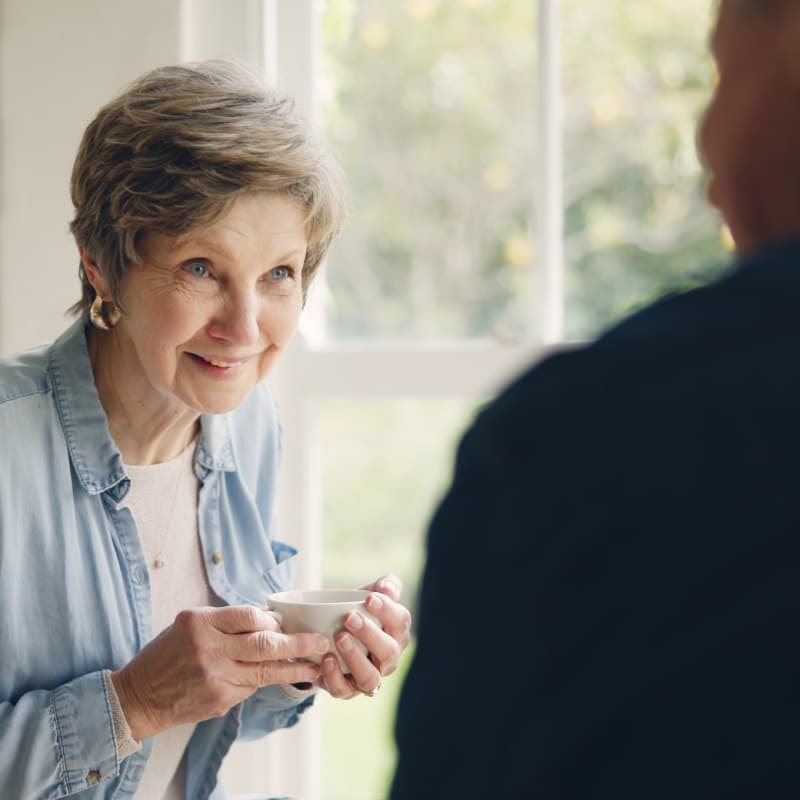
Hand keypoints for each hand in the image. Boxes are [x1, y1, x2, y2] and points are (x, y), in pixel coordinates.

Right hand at [111, 605, 328, 739]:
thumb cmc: (168, 654)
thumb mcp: (190, 625)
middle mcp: (208, 648)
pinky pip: (252, 686)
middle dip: (298, 643)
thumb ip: (226, 622)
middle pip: (264, 644)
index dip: (272, 620)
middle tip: (321, 642)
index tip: (288, 622)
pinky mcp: (219, 699)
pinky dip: (269, 679)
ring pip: (264, 670)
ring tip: (318, 665)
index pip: (248, 615)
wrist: (139, 696)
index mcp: (200, 623)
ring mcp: (215, 676)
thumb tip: (269, 620)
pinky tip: (288, 677)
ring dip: (295, 667)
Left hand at [320, 574, 411, 698]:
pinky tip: (326, 658)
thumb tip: (387, 588)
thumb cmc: (358, 611)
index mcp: (397, 633)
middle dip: (369, 634)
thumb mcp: (370, 593)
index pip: (401, 622)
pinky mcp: (348, 690)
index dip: (387, 610)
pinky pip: (343, 690)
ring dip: (354, 657)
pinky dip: (334, 676)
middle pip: (388, 652)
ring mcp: (369, 676)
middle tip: (349, 617)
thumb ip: (385, 585)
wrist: (330, 633)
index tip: (369, 598)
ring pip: (370, 677)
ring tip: (339, 637)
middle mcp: (388, 659)